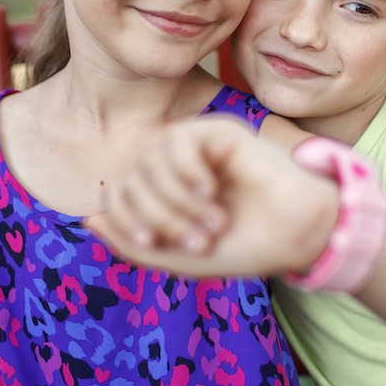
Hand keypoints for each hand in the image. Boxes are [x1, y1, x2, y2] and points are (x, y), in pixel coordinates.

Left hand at [83, 117, 337, 277]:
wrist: (299, 234)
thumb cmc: (244, 246)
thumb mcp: (179, 256)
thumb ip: (133, 242)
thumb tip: (87, 219)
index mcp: (162, 192)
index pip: (117, 196)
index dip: (128, 221)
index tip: (160, 245)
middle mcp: (173, 164)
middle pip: (129, 180)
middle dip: (159, 216)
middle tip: (200, 240)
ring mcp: (195, 144)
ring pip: (150, 162)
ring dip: (177, 200)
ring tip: (214, 222)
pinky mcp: (217, 129)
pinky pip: (177, 141)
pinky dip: (188, 172)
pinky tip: (212, 191)